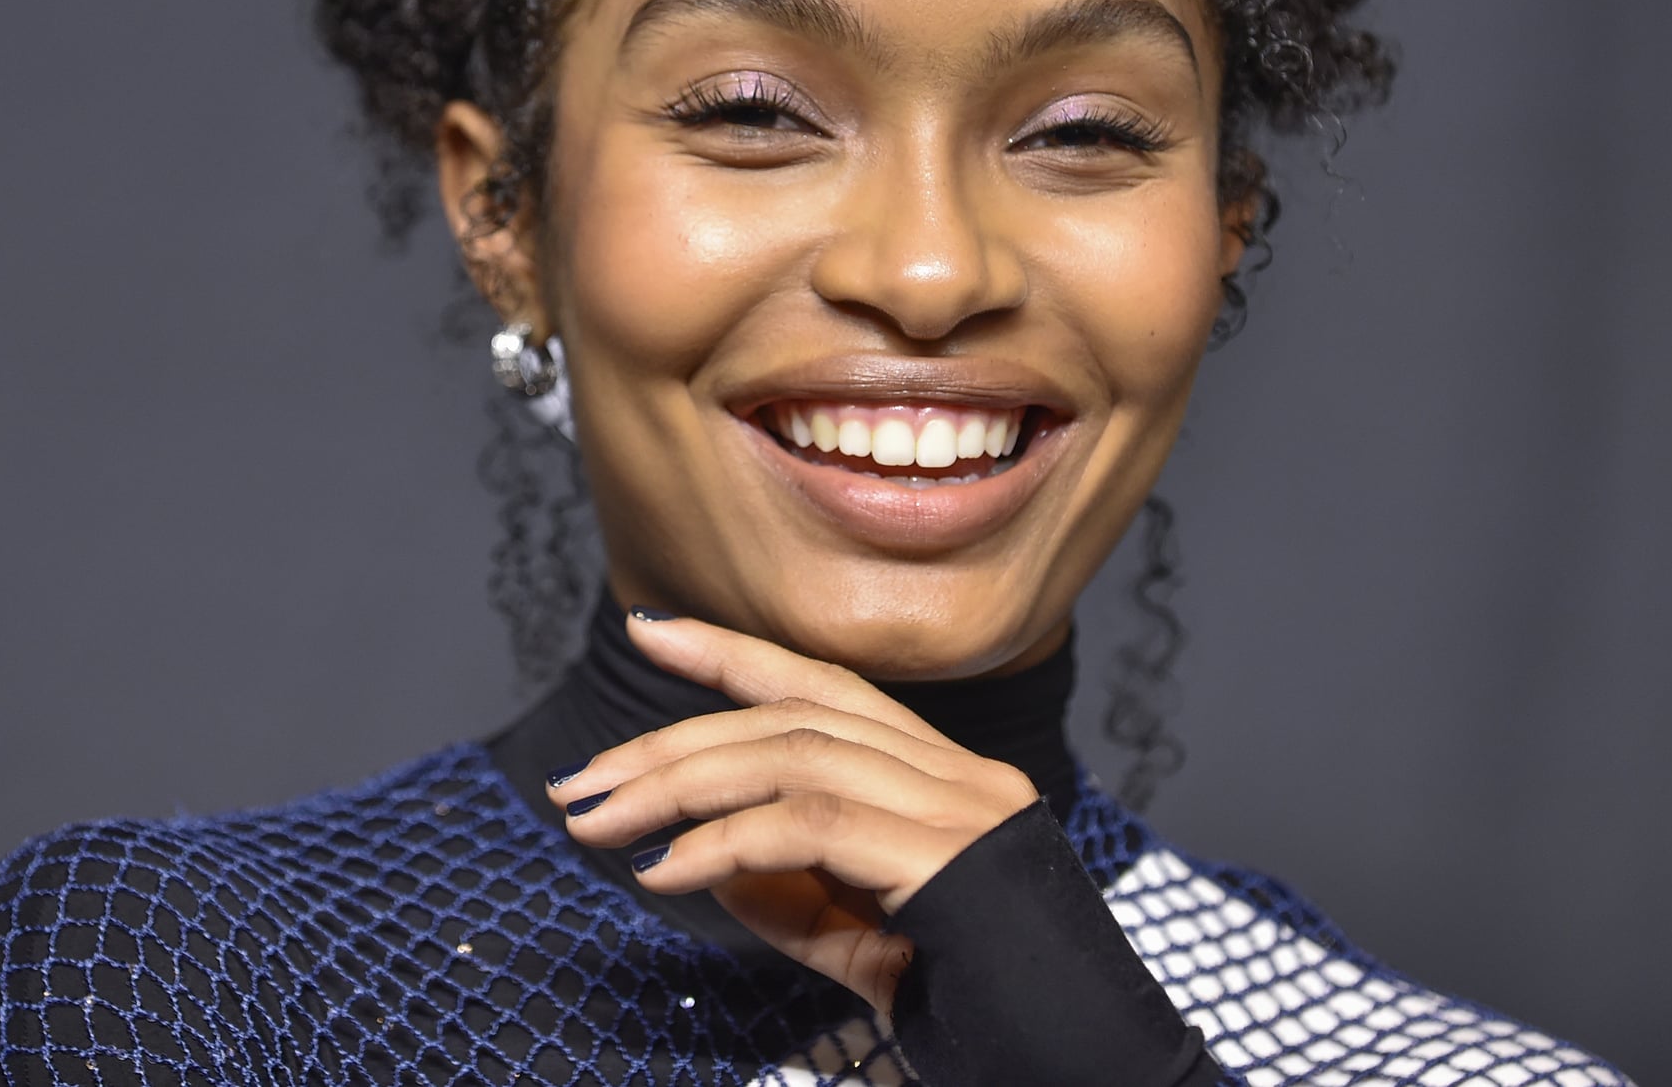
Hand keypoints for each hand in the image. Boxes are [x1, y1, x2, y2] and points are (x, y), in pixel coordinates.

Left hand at [547, 611, 1042, 1011]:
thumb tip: (703, 861)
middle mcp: (964, 777)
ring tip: (599, 822)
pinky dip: (725, 841)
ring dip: (681, 782)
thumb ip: (798, 902)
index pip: (827, 687)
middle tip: (579, 782)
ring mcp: (965, 810)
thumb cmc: (986, 1024)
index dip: (734, 651)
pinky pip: (811, 823)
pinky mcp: (950, 858)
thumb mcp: (867, 954)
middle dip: (673, 739)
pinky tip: (667, 872)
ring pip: (796, 752)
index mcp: (951, 783)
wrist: (1092, 1075)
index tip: (648, 629)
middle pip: (795, 714)